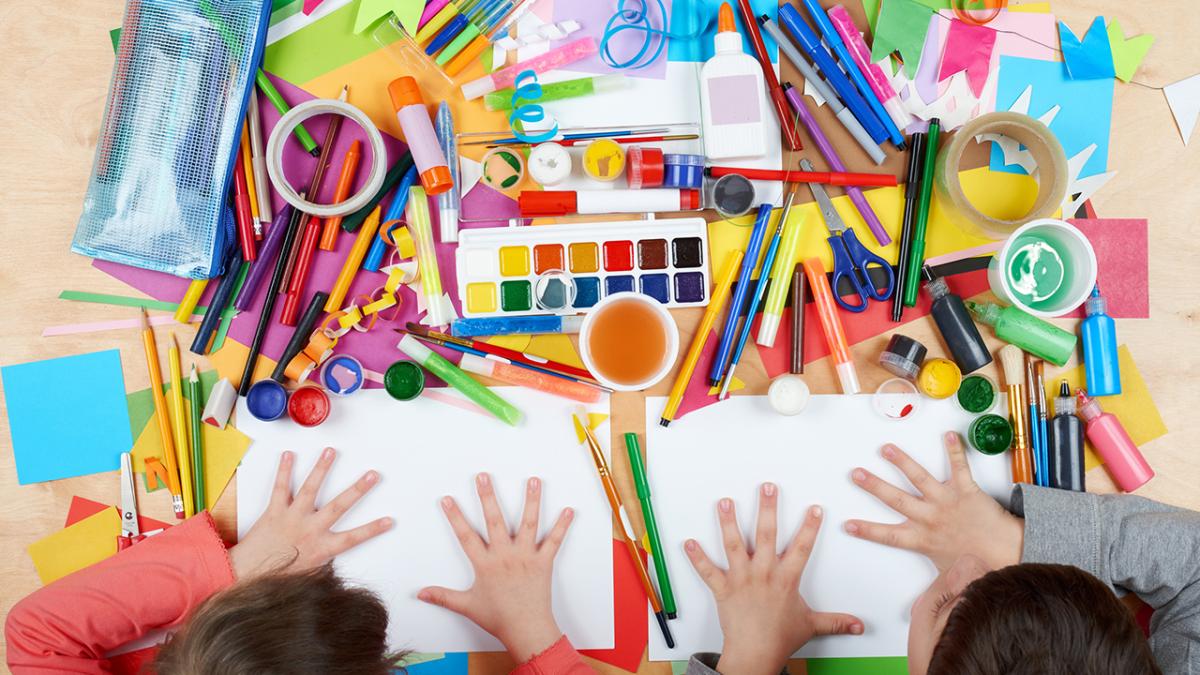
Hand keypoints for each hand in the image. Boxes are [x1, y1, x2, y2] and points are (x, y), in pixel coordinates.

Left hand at [229, 448, 391, 579]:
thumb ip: (322, 561)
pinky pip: (280, 488)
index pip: (353, 538)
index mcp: (321, 548)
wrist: (246, 575)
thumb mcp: (308, 574)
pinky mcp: (274, 511)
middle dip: (358, 489)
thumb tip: (332, 555)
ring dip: (322, 469)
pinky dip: (284, 470)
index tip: (389, 520)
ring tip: (331, 452)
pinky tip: (288, 455)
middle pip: (339, 506)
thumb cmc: (277, 577)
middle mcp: (310, 530)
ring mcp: (292, 518)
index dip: (372, 529)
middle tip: (372, 475)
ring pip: (310, 489)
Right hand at [419, 473, 573, 662]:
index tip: (447, 499)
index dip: (455, 516)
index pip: (465, 535)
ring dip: (531, 500)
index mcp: (485, 564)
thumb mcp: (467, 606)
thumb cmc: (498, 618)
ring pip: (528, 523)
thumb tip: (421, 593)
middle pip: (494, 520)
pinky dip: (562, 526)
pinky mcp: (543, 562)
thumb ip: (443, 597)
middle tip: (483, 476)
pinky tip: (569, 510)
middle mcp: (504, 555)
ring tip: (532, 480)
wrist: (526, 629)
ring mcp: (525, 557)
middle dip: (487, 496)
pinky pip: (554, 541)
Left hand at [684, 483, 862, 674]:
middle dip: (767, 508)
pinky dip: (696, 557)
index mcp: (786, 579)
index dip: (810, 527)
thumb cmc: (779, 638)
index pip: (802, 547)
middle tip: (767, 487)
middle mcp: (763, 573)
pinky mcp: (723, 588)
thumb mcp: (811, 625)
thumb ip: (836, 621)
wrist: (755, 654)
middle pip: (766, 534)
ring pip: (734, 544)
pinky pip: (707, 570)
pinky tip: (688, 542)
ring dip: (728, 522)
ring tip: (726, 502)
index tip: (814, 509)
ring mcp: (741, 579)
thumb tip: (858, 625)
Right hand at [844, 431, 1023, 571]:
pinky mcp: (966, 491)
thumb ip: (931, 577)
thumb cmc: (979, 565)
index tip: (847, 524)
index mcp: (922, 539)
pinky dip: (954, 449)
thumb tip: (923, 599)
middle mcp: (930, 518)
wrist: (1009, 554)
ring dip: (902, 461)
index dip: (866, 530)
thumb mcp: (947, 575)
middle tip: (856, 474)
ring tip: (886, 449)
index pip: (887, 536)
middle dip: (873, 485)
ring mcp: (946, 502)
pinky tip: (948, 434)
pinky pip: (959, 467)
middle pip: (896, 499)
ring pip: (919, 478)